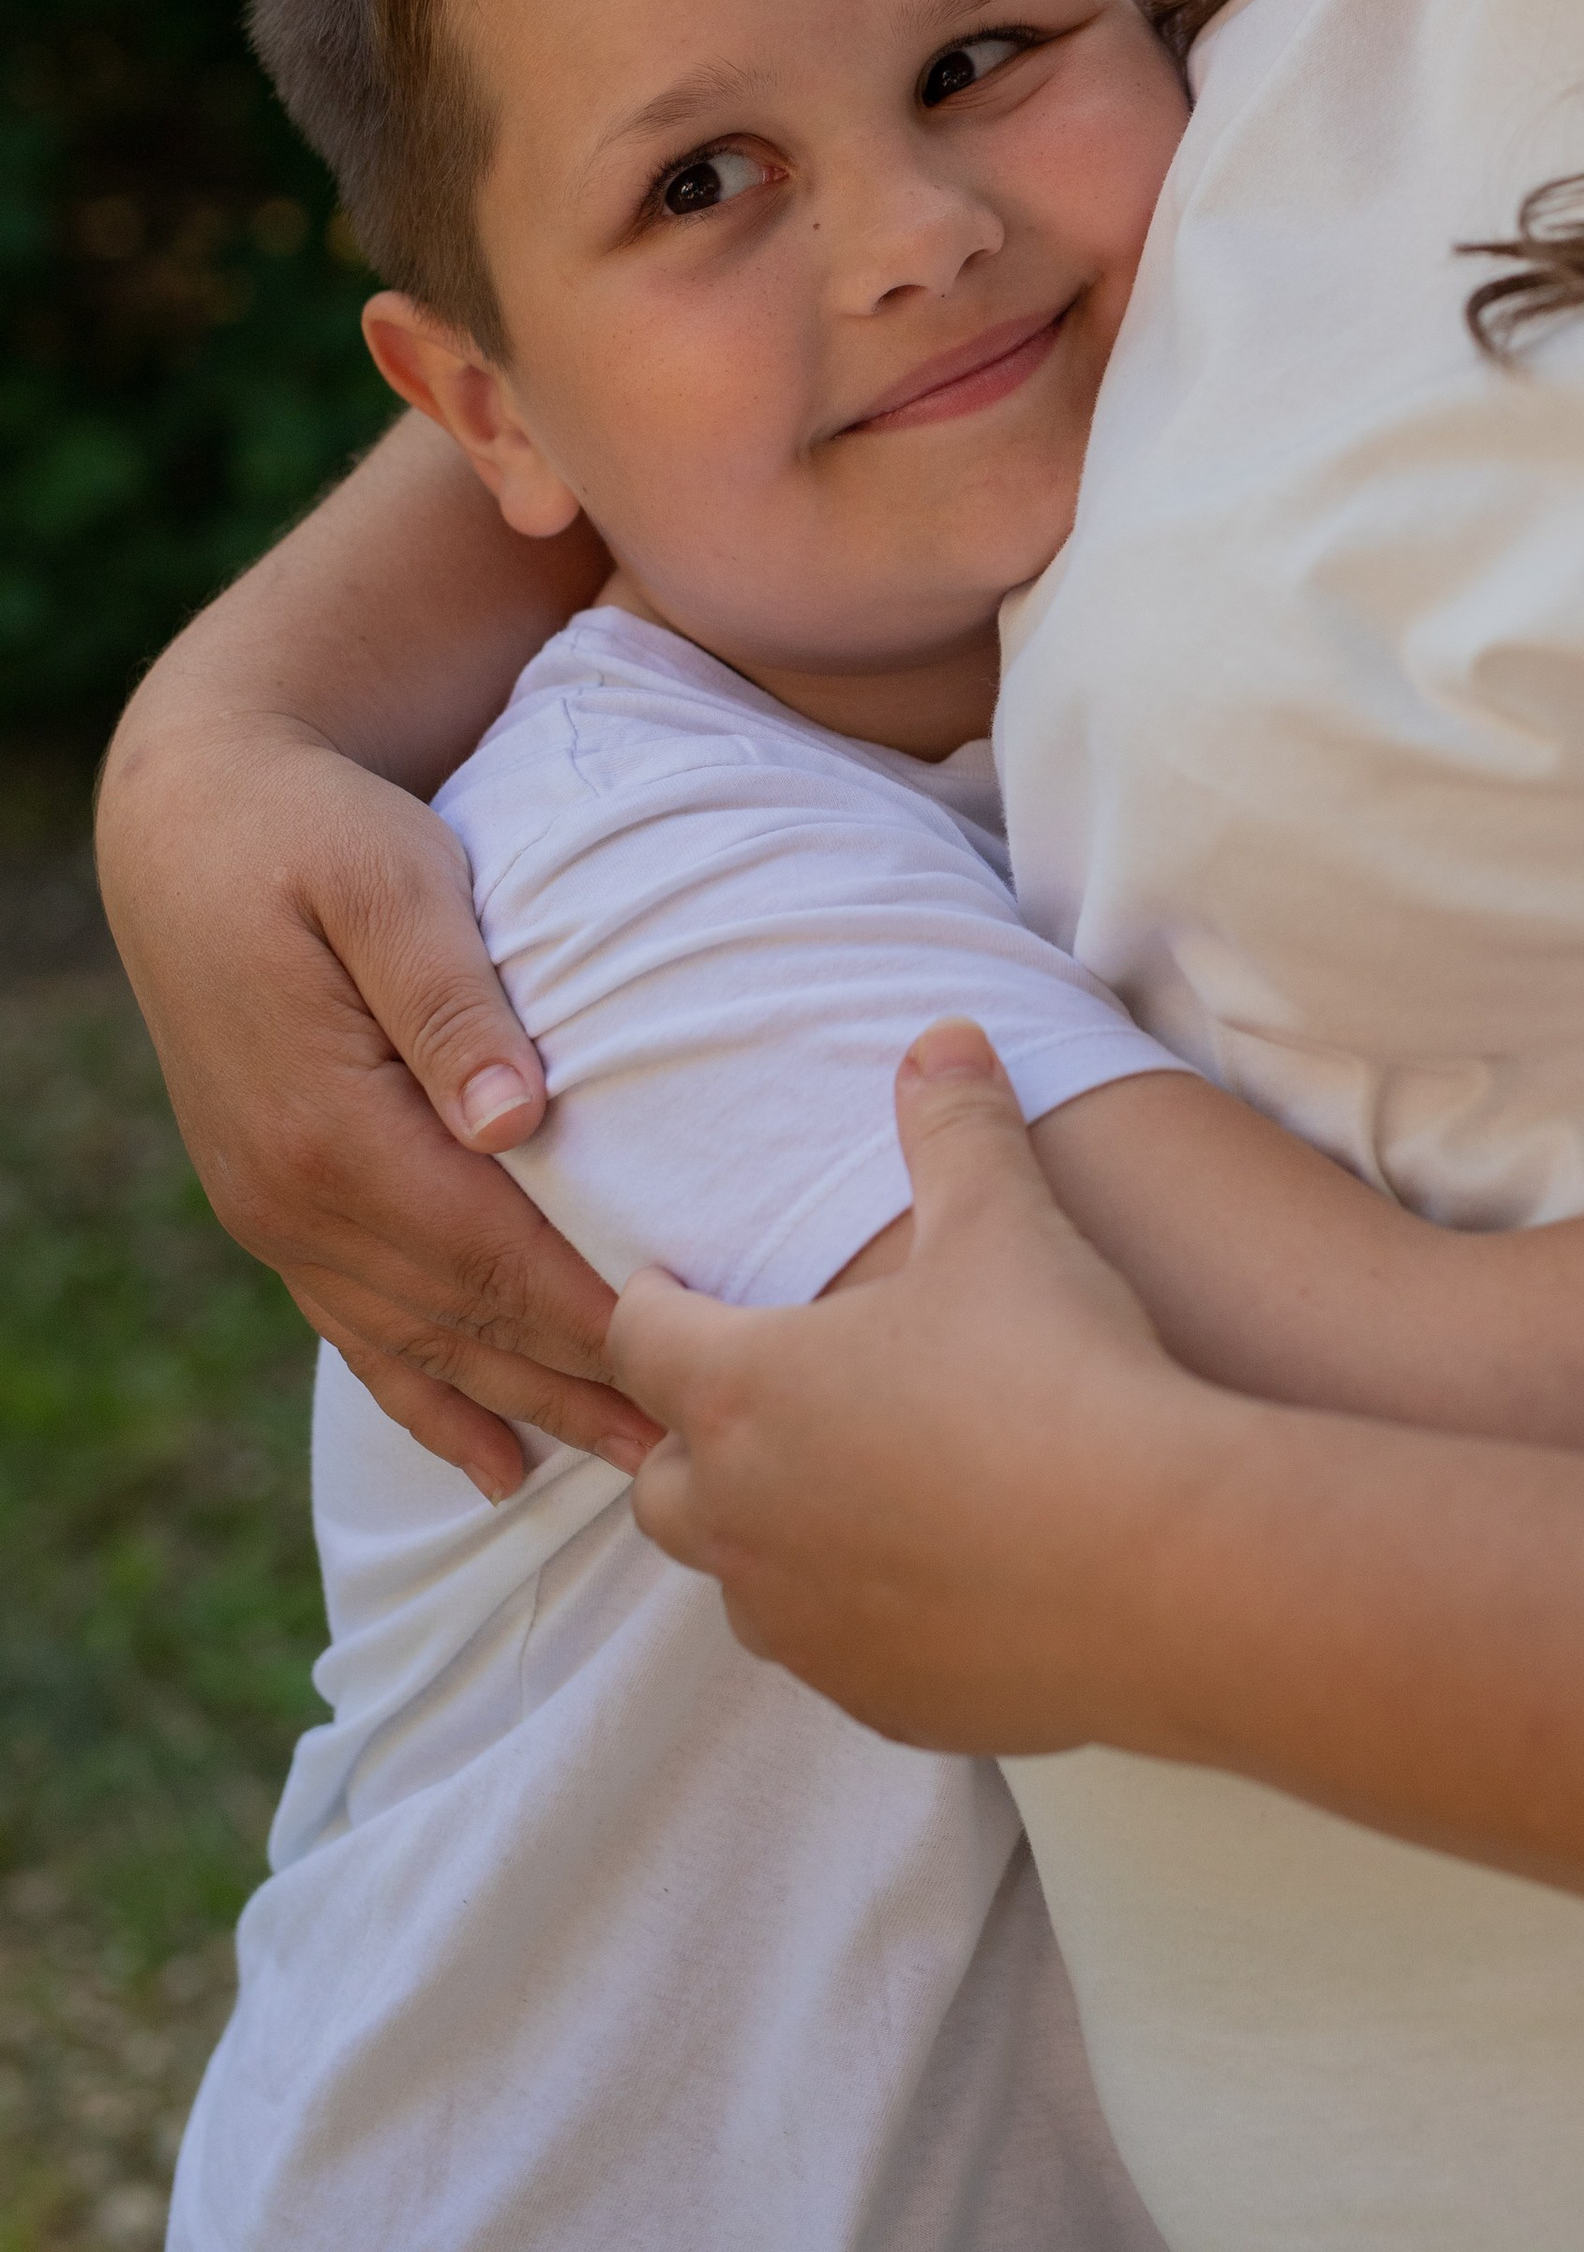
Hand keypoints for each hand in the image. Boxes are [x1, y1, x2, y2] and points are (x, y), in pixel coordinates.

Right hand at [97, 710, 650, 1497]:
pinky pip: (354, 1327)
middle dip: (578, 1389)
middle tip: (694, 1458)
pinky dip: (425, 1396)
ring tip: (624, 1469)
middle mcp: (291, 1196)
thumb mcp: (388, 882)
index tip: (694, 1365)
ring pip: (413, 1343)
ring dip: (518, 1409)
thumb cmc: (311, 828)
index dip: (592, 1319)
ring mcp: (271, 1211)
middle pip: (462, 1321)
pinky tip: (485, 1457)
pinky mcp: (271, 1200)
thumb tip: (516, 1121)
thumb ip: (451, 1001)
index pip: (492, 1256)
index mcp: (332, 1129)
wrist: (187, 817)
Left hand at [616, 1021, 1239, 1751]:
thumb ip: (957, 1125)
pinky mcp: (884, 1702)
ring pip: (739, 1582)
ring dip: (768, 1536)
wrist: (1168, 1566)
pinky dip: (856, 1614)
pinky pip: (834, 1656)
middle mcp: (747, 1523)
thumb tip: (942, 1036)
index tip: (669, 1285)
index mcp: (747, 1392)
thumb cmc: (1062, 1375)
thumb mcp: (1007, 1222)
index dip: (647, 1303)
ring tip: (845, 1489)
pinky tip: (933, 1578)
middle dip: (691, 1438)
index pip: (638, 1339)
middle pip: (660, 1484)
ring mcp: (808, 1628)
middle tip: (754, 1396)